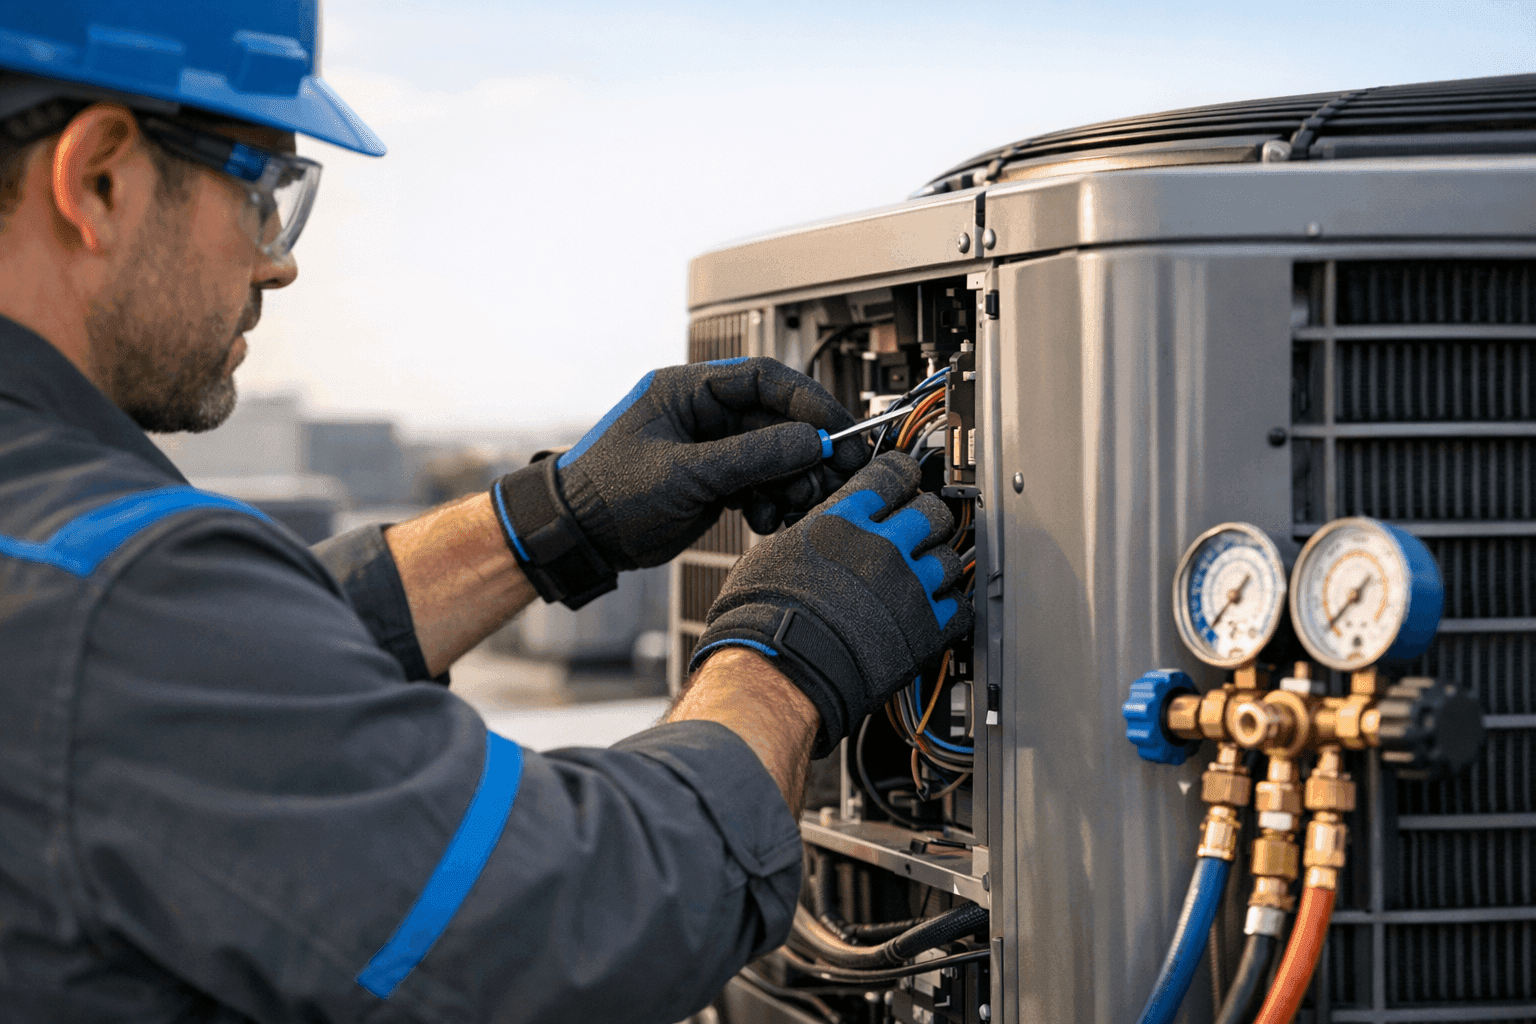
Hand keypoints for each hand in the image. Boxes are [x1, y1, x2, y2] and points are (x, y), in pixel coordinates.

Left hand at [491, 357, 867, 607]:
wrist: (576, 539)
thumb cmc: (605, 494)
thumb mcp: (683, 473)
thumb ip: (750, 456)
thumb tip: (809, 443)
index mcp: (687, 390)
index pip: (763, 378)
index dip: (807, 401)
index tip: (836, 429)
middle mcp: (702, 414)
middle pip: (776, 419)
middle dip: (807, 449)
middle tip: (837, 472)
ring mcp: (710, 450)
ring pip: (773, 456)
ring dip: (792, 481)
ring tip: (794, 504)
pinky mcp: (713, 483)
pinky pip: (760, 484)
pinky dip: (772, 502)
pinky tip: (766, 521)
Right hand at [687, 452, 973, 756]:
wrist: (781, 668)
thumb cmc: (763, 618)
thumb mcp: (775, 551)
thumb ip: (813, 531)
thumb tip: (820, 528)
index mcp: (843, 520)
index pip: (893, 474)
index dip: (902, 474)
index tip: (905, 480)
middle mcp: (882, 546)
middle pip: (932, 511)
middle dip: (926, 518)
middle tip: (918, 530)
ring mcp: (908, 587)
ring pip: (951, 557)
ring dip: (939, 564)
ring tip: (924, 574)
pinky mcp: (925, 629)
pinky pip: (960, 607)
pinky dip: (950, 606)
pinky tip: (935, 609)